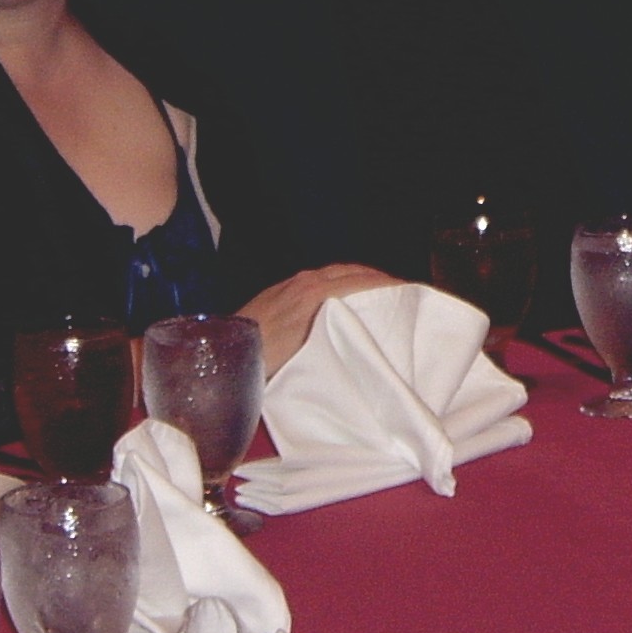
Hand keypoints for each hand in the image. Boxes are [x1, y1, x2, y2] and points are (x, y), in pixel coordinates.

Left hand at [239, 263, 402, 376]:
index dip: (389, 286)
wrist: (220, 353)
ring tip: (378, 293)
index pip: (363, 281)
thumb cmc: (263, 361)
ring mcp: (291, 283)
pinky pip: (320, 278)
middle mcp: (306, 281)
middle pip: (353, 271)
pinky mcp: (280, 289)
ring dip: (360, 279)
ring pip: (337, 273)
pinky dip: (340, 282)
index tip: (411, 292)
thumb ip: (337, 345)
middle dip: (379, 279)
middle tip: (401, 292)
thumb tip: (367, 351)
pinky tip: (343, 298)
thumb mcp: (307, 357)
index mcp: (316, 292)